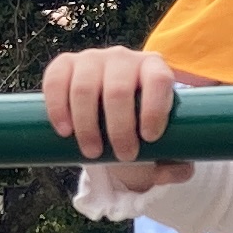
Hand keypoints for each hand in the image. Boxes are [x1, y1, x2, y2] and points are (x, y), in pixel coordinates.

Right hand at [44, 46, 187, 165]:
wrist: (110, 109)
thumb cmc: (141, 124)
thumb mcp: (164, 141)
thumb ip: (176, 164)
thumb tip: (169, 175)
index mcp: (154, 68)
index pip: (158, 80)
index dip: (154, 108)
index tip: (149, 138)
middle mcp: (123, 58)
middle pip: (119, 90)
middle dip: (120, 128)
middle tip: (124, 156)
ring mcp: (92, 58)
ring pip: (85, 88)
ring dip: (87, 126)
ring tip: (93, 154)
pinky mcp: (65, 64)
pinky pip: (56, 80)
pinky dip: (57, 107)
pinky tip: (64, 131)